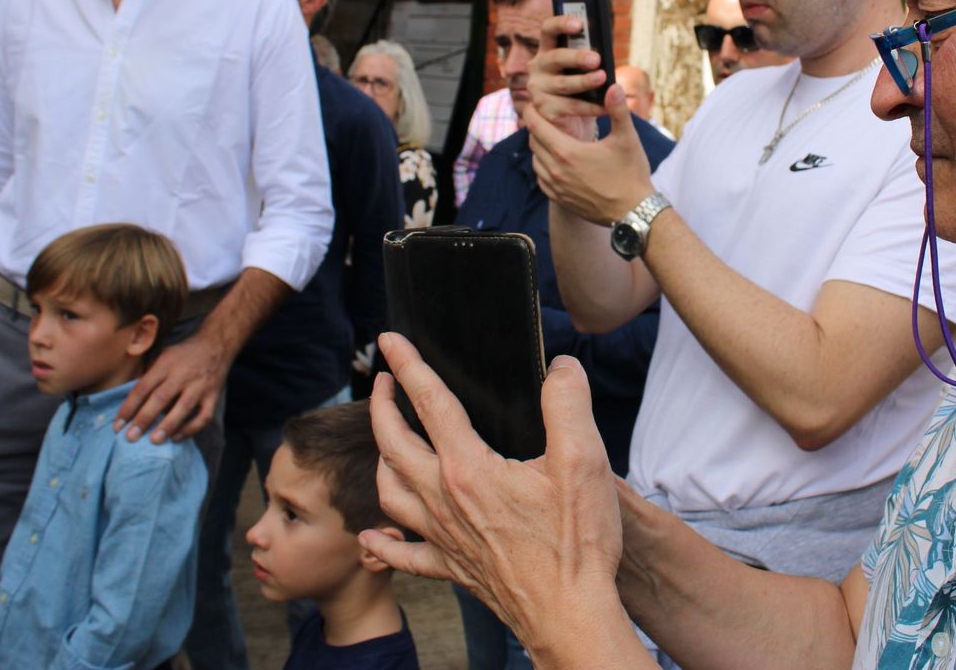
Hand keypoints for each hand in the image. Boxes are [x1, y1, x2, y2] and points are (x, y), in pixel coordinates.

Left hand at [115, 333, 227, 443]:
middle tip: (130, 437)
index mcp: (165, 364)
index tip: (117, 426)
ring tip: (154, 441)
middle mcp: (182, 375)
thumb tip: (132, 401)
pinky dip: (191, 429)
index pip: (143, 388)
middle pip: (160, 398)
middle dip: (144, 419)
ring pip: (183, 408)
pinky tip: (177, 438)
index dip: (129, 408)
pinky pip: (203, 416)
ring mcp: (200, 386)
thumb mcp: (163, 355)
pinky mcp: (213, 396)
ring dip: (168, 426)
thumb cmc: (184, 353)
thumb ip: (149, 376)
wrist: (217, 344)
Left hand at [362, 333, 625, 654]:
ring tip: (386, 441)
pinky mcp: (451, 568)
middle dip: (382, 405)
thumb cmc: (576, 544)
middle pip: (393, 444)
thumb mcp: (584, 462)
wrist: (569, 615)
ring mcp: (442, 537)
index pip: (429, 403)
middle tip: (383, 380)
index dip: (407, 365)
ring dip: (381, 458)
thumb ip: (567, 404)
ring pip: (389, 491)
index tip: (389, 340)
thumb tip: (559, 367)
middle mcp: (444, 500)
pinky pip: (402, 554)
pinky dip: (381, 540)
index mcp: (468, 468)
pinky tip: (372, 535)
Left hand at [525, 83, 655, 224]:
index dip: (533, 111)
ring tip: (551, 136)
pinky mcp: (560, 199)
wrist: (633, 213)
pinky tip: (556, 160)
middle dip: (536, 126)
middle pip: (533, 141)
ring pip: (535, 160)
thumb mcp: (627, 139)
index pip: (536, 125)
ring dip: (540, 147)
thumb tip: (613, 85)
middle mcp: (555, 170)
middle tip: (544, 115)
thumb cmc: (631, 174)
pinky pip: (541, 178)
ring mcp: (556, 187)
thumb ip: (618, 110)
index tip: (534, 101)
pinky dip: (543, 166)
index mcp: (567, 151)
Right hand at [527, 13, 607, 140]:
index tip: (579, 24)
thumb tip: (606, 50)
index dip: (561, 23)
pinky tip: (605, 106)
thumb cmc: (581, 88)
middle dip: (576, 57)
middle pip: (555, 57)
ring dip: (584, 81)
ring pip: (562, 84)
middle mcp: (538, 67)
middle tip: (596, 59)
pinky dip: (590, 107)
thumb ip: (590, 57)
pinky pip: (569, 107)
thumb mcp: (583, 70)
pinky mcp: (543, 110)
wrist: (570, 122)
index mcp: (547, 50)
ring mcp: (537, 90)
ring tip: (603, 78)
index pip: (548, 30)